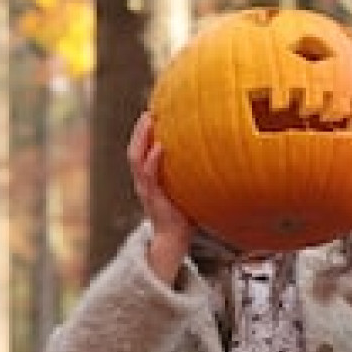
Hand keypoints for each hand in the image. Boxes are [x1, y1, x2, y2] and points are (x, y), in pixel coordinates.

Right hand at [129, 111, 193, 281]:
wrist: (173, 239)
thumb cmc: (183, 215)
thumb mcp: (185, 189)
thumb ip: (191, 174)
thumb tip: (218, 155)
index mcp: (148, 179)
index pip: (140, 152)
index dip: (142, 133)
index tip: (151, 114)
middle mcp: (142, 182)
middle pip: (134, 150)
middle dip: (139, 131)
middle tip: (148, 112)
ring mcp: (145, 189)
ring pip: (136, 159)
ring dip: (141, 138)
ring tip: (149, 121)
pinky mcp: (152, 198)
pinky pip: (149, 176)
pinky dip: (153, 160)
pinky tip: (160, 147)